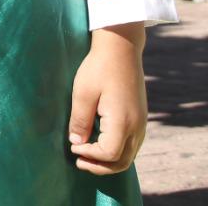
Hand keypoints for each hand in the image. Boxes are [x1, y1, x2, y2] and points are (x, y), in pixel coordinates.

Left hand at [68, 23, 147, 174]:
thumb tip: (76, 144)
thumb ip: (79, 121)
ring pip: (129, 155)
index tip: (73, 148)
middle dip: (100, 167)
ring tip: (86, 156)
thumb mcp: (82, 93)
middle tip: (78, 162)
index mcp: (123, 121)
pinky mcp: (140, 118)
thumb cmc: (98, 68)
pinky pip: (132, 145)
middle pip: (122, 161)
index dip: (90, 155)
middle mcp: (137, 126)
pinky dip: (117, 152)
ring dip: (109, 162)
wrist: (121, 49)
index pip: (109, 153)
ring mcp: (141, 123)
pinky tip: (99, 144)